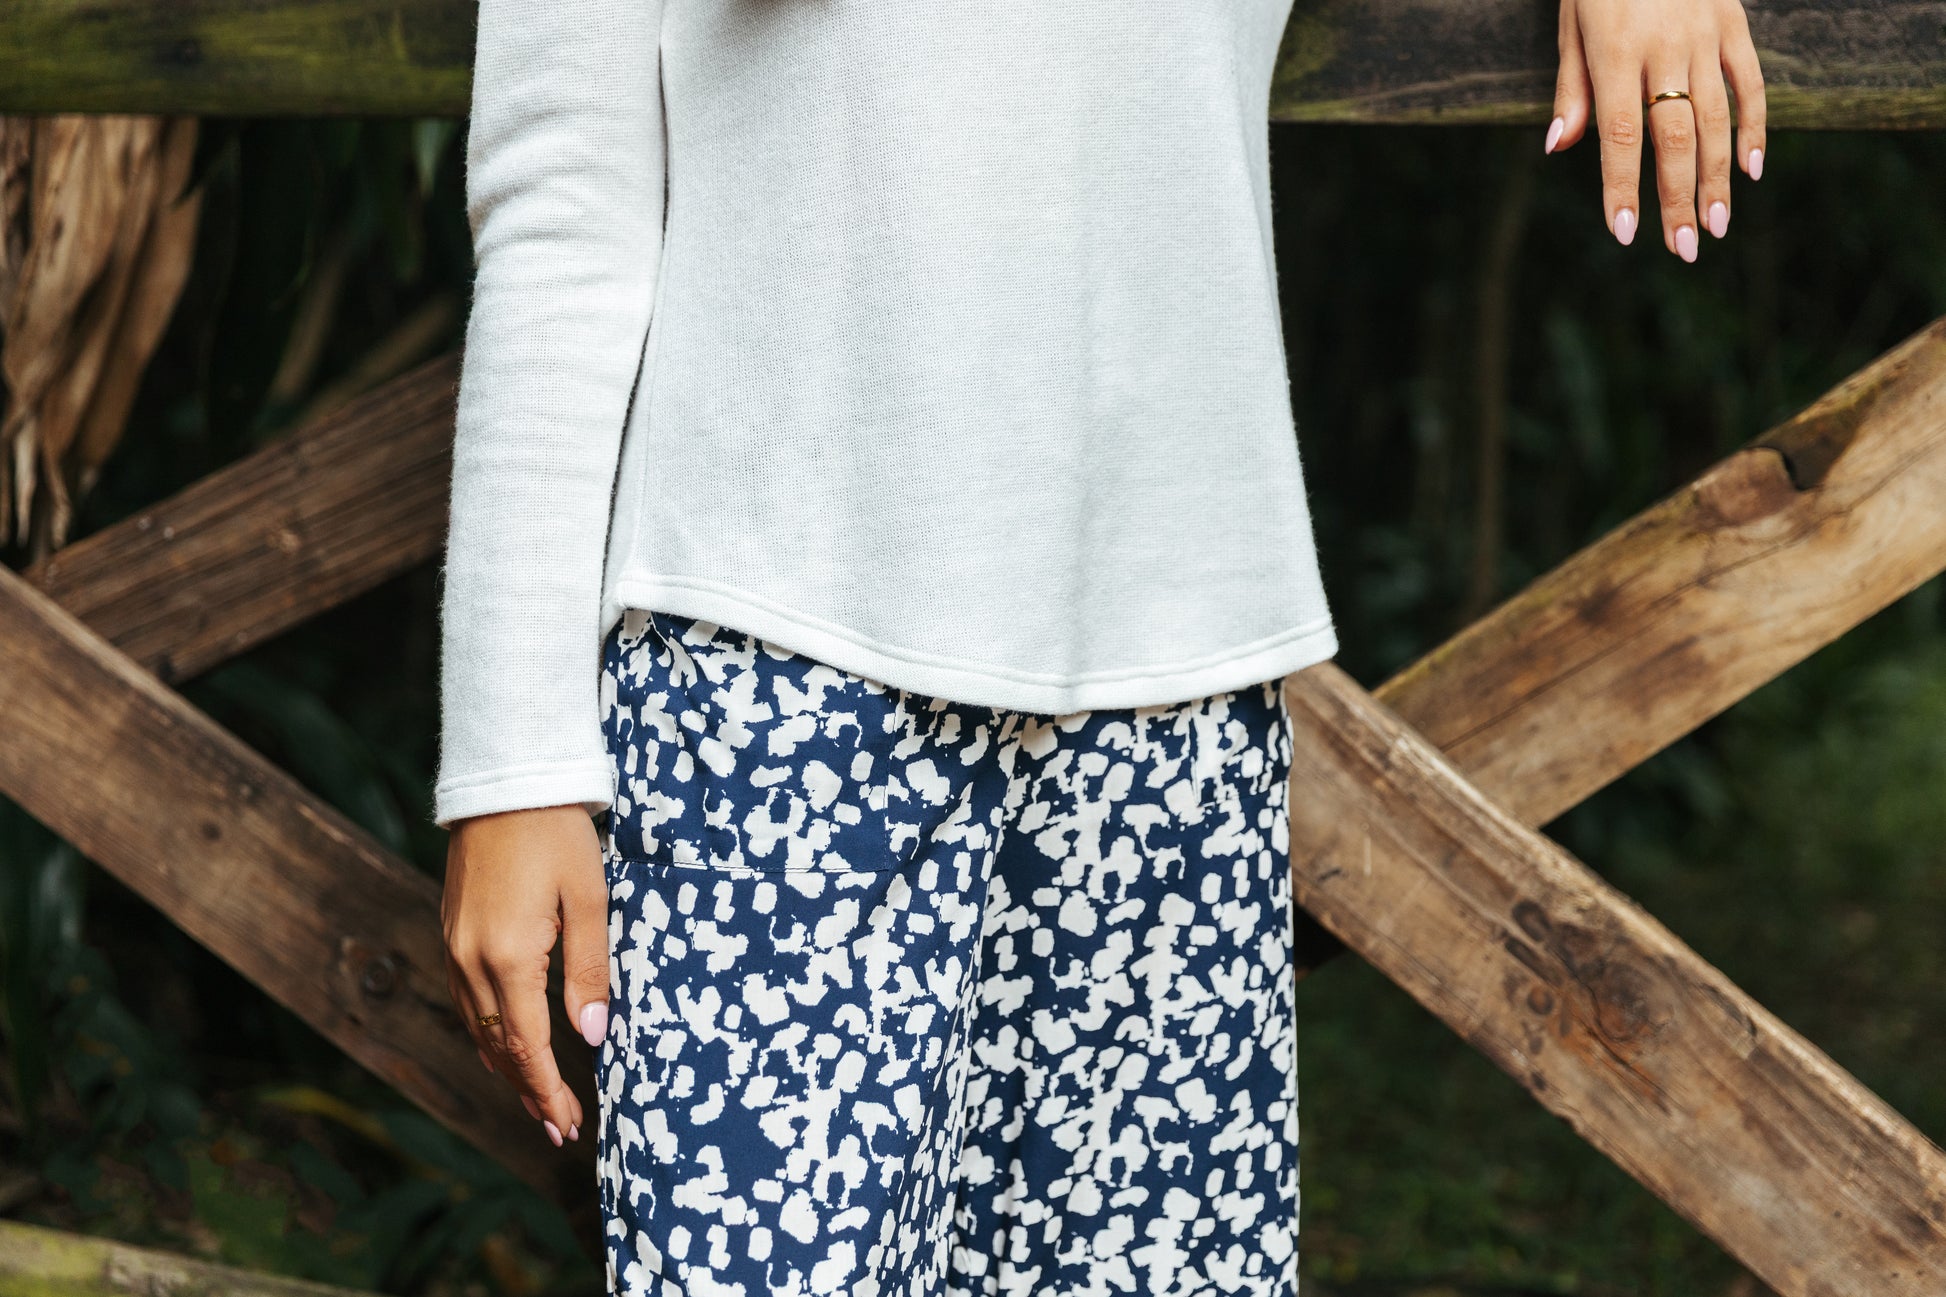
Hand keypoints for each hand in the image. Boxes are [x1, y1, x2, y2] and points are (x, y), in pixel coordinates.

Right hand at [441, 804, 608, 1147]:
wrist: (505, 782)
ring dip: (506, 1069)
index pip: (526, 1046)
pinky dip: (487, 1034)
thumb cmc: (557, 835)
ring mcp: (454, 947)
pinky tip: (505, 1048)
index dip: (548, 1090)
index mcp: (507, 956)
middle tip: (560, 1129)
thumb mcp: (589, 900)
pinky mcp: (451, 932)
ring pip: (476, 1028)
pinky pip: (465, 1001)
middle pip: (497, 1047)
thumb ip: (588, 971)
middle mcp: (469, 960)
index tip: (568, 1124)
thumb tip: (591, 1035)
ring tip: (537, 1102)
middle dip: (529, 1091)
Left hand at [1544, 0, 1766, 259]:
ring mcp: (1706, 35)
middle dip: (1678, 197)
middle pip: (1675, 135)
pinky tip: (1751, 171)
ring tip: (1715, 227)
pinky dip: (1754, 127)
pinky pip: (1751, 82)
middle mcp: (1665, 46)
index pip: (1619, 134)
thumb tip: (1559, 147)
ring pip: (1717, 118)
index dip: (1622, 186)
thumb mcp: (1571, 21)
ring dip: (1716, 178)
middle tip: (1683, 249)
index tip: (1626, 233)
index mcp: (1616, 50)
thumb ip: (1571, 86)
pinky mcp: (1734, 23)